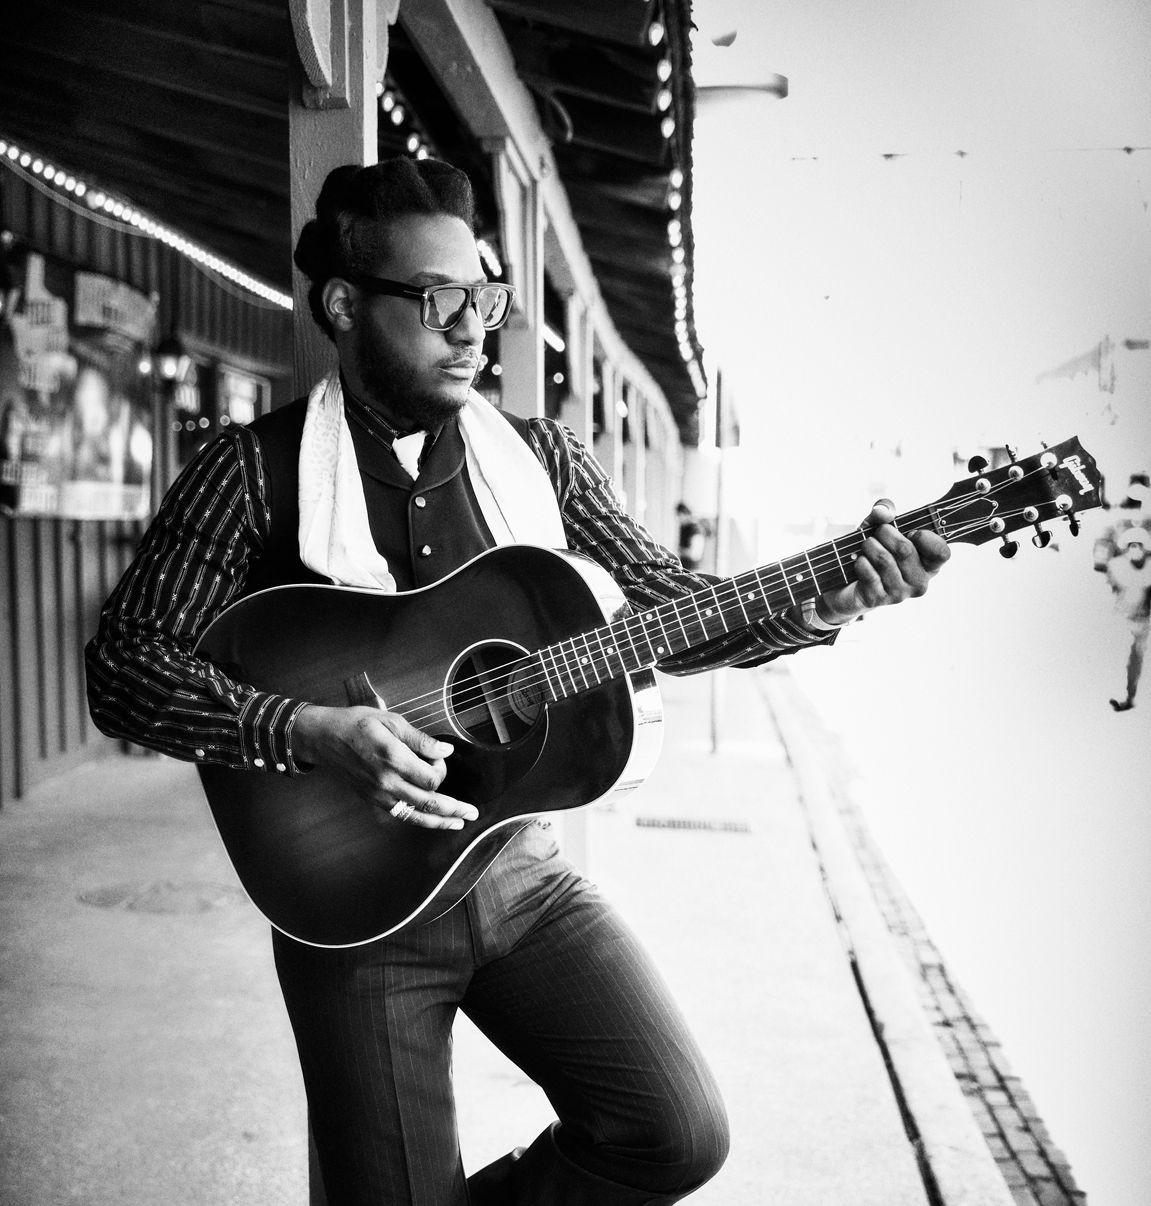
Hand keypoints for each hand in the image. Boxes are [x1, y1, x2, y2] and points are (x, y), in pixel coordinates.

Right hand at [291, 704, 478, 830]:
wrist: (324, 739)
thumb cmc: (357, 724)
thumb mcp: (391, 721)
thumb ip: (420, 740)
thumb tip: (445, 752)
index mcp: (394, 759)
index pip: (432, 778)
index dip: (442, 770)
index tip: (439, 758)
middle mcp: (387, 782)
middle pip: (429, 802)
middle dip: (454, 808)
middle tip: (473, 812)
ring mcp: (379, 795)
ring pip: (416, 815)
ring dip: (440, 821)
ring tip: (459, 822)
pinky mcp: (373, 800)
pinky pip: (401, 815)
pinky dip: (419, 820)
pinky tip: (433, 821)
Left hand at [816, 499, 950, 624]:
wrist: (849, 583)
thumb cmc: (874, 550)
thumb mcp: (879, 526)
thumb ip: (885, 511)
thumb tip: (882, 512)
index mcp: (930, 565)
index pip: (942, 553)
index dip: (924, 537)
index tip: (911, 532)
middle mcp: (919, 582)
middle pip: (905, 550)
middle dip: (885, 533)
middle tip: (877, 534)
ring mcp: (899, 593)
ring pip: (883, 559)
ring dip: (869, 546)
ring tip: (866, 546)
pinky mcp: (878, 599)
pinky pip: (868, 571)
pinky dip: (859, 561)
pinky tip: (859, 562)